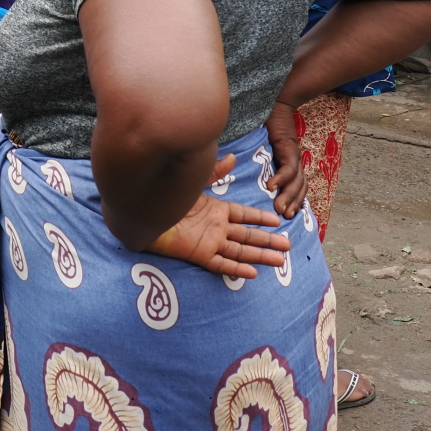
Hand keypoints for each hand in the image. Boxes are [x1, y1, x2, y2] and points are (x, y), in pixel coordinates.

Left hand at [145, 154, 289, 278]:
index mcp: (215, 210)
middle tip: (287, 247)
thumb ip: (214, 172)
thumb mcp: (195, 182)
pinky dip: (236, 268)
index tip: (277, 221)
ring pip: (240, 251)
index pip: (244, 215)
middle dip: (267, 241)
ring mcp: (209, 241)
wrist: (143, 212)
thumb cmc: (166, 196)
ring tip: (279, 261)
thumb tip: (232, 157)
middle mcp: (216, 227)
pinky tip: (252, 273)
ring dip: (259, 256)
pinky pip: (221, 263)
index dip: (260, 219)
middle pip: (247, 236)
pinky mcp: (199, 253)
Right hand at [263, 101, 307, 217]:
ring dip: (288, 195)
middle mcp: (295, 161)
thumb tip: (250, 177)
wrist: (275, 105)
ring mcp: (293, 154)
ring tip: (279, 208)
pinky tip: (272, 187)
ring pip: (296, 180)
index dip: (296, 200)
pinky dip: (281, 178)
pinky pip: (288, 167)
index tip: (288, 215)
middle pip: (300, 187)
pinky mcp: (288, 147)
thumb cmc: (266, 127)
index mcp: (291, 163)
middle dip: (294, 203)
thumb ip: (263, 164)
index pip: (298, 186)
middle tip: (285, 217)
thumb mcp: (264, 150)